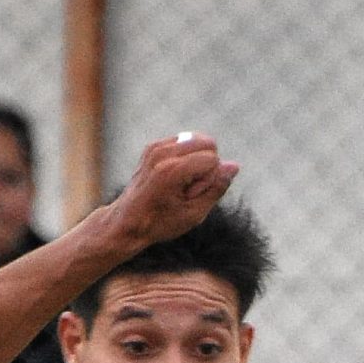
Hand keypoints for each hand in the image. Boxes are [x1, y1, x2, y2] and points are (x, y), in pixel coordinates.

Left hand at [108, 133, 239, 250]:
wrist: (128, 220)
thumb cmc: (162, 222)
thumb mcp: (195, 214)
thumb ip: (217, 188)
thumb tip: (234, 165)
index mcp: (172, 171)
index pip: (212, 159)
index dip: (210, 179)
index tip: (193, 195)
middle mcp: (162, 153)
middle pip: (207, 143)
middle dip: (207, 164)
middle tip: (189, 187)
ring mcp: (155, 147)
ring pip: (197, 140)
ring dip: (197, 160)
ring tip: (180, 183)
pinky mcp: (153, 146)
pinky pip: (184, 142)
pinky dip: (186, 157)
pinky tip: (174, 177)